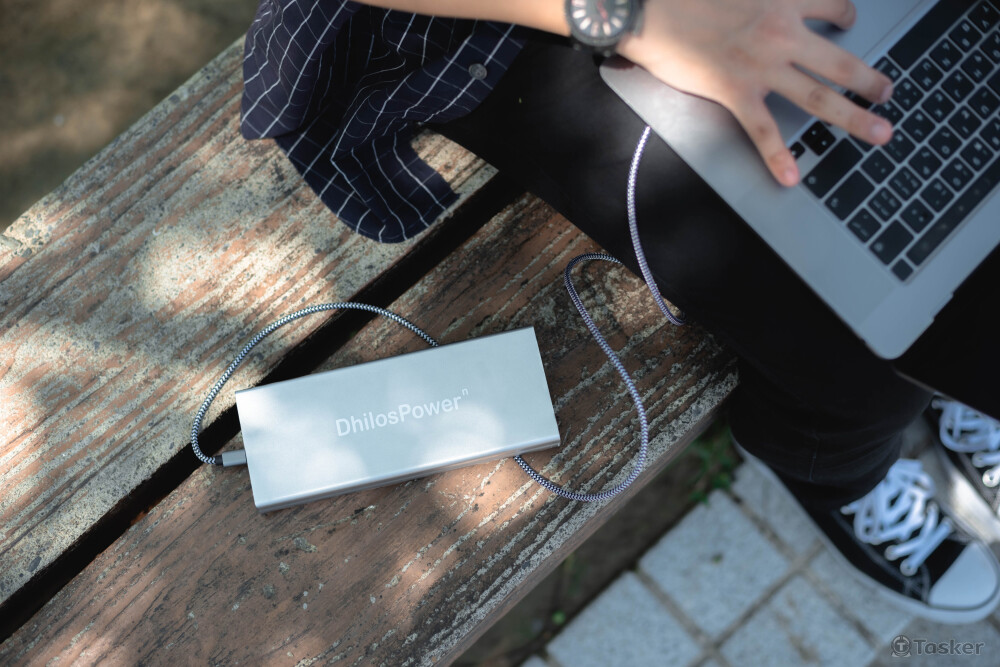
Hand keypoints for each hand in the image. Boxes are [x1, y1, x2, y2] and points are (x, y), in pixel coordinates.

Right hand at [616, 0, 892, 186]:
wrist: (647, 6)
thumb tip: (758, 3)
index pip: (831, 5)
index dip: (845, 15)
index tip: (849, 22)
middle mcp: (782, 33)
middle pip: (840, 61)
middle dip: (870, 81)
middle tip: (888, 95)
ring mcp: (761, 65)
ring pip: (819, 96)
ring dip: (854, 116)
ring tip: (880, 132)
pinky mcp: (734, 90)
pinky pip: (763, 129)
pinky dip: (778, 155)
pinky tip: (790, 177)